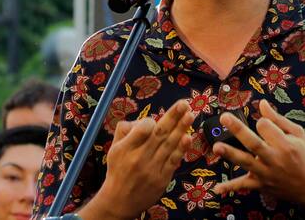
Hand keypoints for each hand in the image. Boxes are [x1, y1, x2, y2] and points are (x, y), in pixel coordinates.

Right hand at [84, 99, 194, 219]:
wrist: (119, 202)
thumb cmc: (118, 170)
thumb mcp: (114, 149)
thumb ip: (125, 130)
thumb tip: (145, 119)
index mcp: (126, 148)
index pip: (143, 129)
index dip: (151, 121)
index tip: (154, 120)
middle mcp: (139, 157)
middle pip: (159, 133)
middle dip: (173, 116)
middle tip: (184, 103)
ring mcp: (152, 168)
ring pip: (169, 145)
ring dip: (181, 128)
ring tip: (191, 115)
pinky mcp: (162, 178)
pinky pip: (173, 160)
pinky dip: (181, 149)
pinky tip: (188, 137)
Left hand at [212, 99, 304, 207]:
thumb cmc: (303, 155)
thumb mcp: (297, 134)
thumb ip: (278, 119)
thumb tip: (261, 103)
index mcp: (285, 144)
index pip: (265, 127)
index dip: (261, 123)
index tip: (263, 125)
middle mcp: (275, 159)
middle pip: (254, 143)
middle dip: (238, 130)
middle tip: (224, 117)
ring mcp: (266, 173)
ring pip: (246, 162)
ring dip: (231, 154)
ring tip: (216, 146)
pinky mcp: (260, 184)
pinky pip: (244, 186)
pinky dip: (230, 187)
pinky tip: (217, 188)